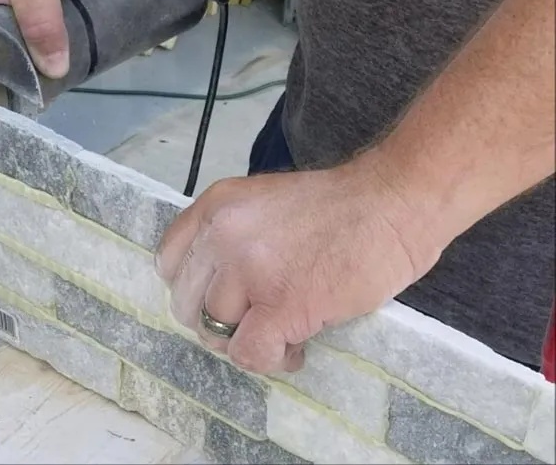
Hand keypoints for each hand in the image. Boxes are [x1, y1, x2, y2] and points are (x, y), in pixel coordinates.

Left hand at [155, 162, 440, 373]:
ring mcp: (249, 270)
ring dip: (248, 341)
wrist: (394, 202)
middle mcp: (221, 235)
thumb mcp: (263, 203)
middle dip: (219, 321)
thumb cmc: (338, 207)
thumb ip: (230, 237)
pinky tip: (297, 346)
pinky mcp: (282, 304)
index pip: (167, 263)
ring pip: (215, 332)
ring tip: (283, 333)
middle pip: (186, 303)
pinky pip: (249, 353)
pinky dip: (270, 359)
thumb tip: (216, 292)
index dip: (195, 289)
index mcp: (215, 206)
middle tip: (257, 320)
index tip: (225, 296)